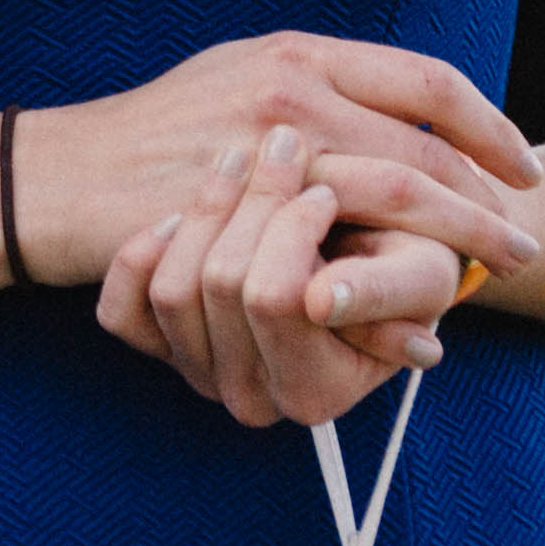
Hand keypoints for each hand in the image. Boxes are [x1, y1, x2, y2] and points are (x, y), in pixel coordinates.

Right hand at [10, 33, 537, 300]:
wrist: (62, 178)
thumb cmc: (153, 133)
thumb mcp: (236, 78)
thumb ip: (313, 89)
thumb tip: (388, 107)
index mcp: (299, 56)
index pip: (426, 82)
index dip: (488, 127)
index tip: (523, 167)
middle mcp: (291, 93)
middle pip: (425, 148)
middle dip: (487, 201)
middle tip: (527, 240)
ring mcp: (265, 156)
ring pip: (396, 201)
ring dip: (455, 244)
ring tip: (494, 278)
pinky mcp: (243, 221)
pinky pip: (340, 258)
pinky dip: (390, 289)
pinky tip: (418, 314)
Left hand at [97, 128, 473, 425]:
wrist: (366, 271)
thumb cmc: (404, 270)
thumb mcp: (422, 274)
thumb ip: (387, 290)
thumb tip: (324, 300)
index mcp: (316, 393)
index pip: (276, 298)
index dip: (296, 229)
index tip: (325, 186)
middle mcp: (251, 399)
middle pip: (221, 286)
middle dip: (254, 204)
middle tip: (284, 146)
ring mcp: (199, 375)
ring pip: (173, 290)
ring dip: (206, 208)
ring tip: (242, 158)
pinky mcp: (159, 349)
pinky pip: (122, 309)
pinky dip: (143, 253)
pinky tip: (182, 210)